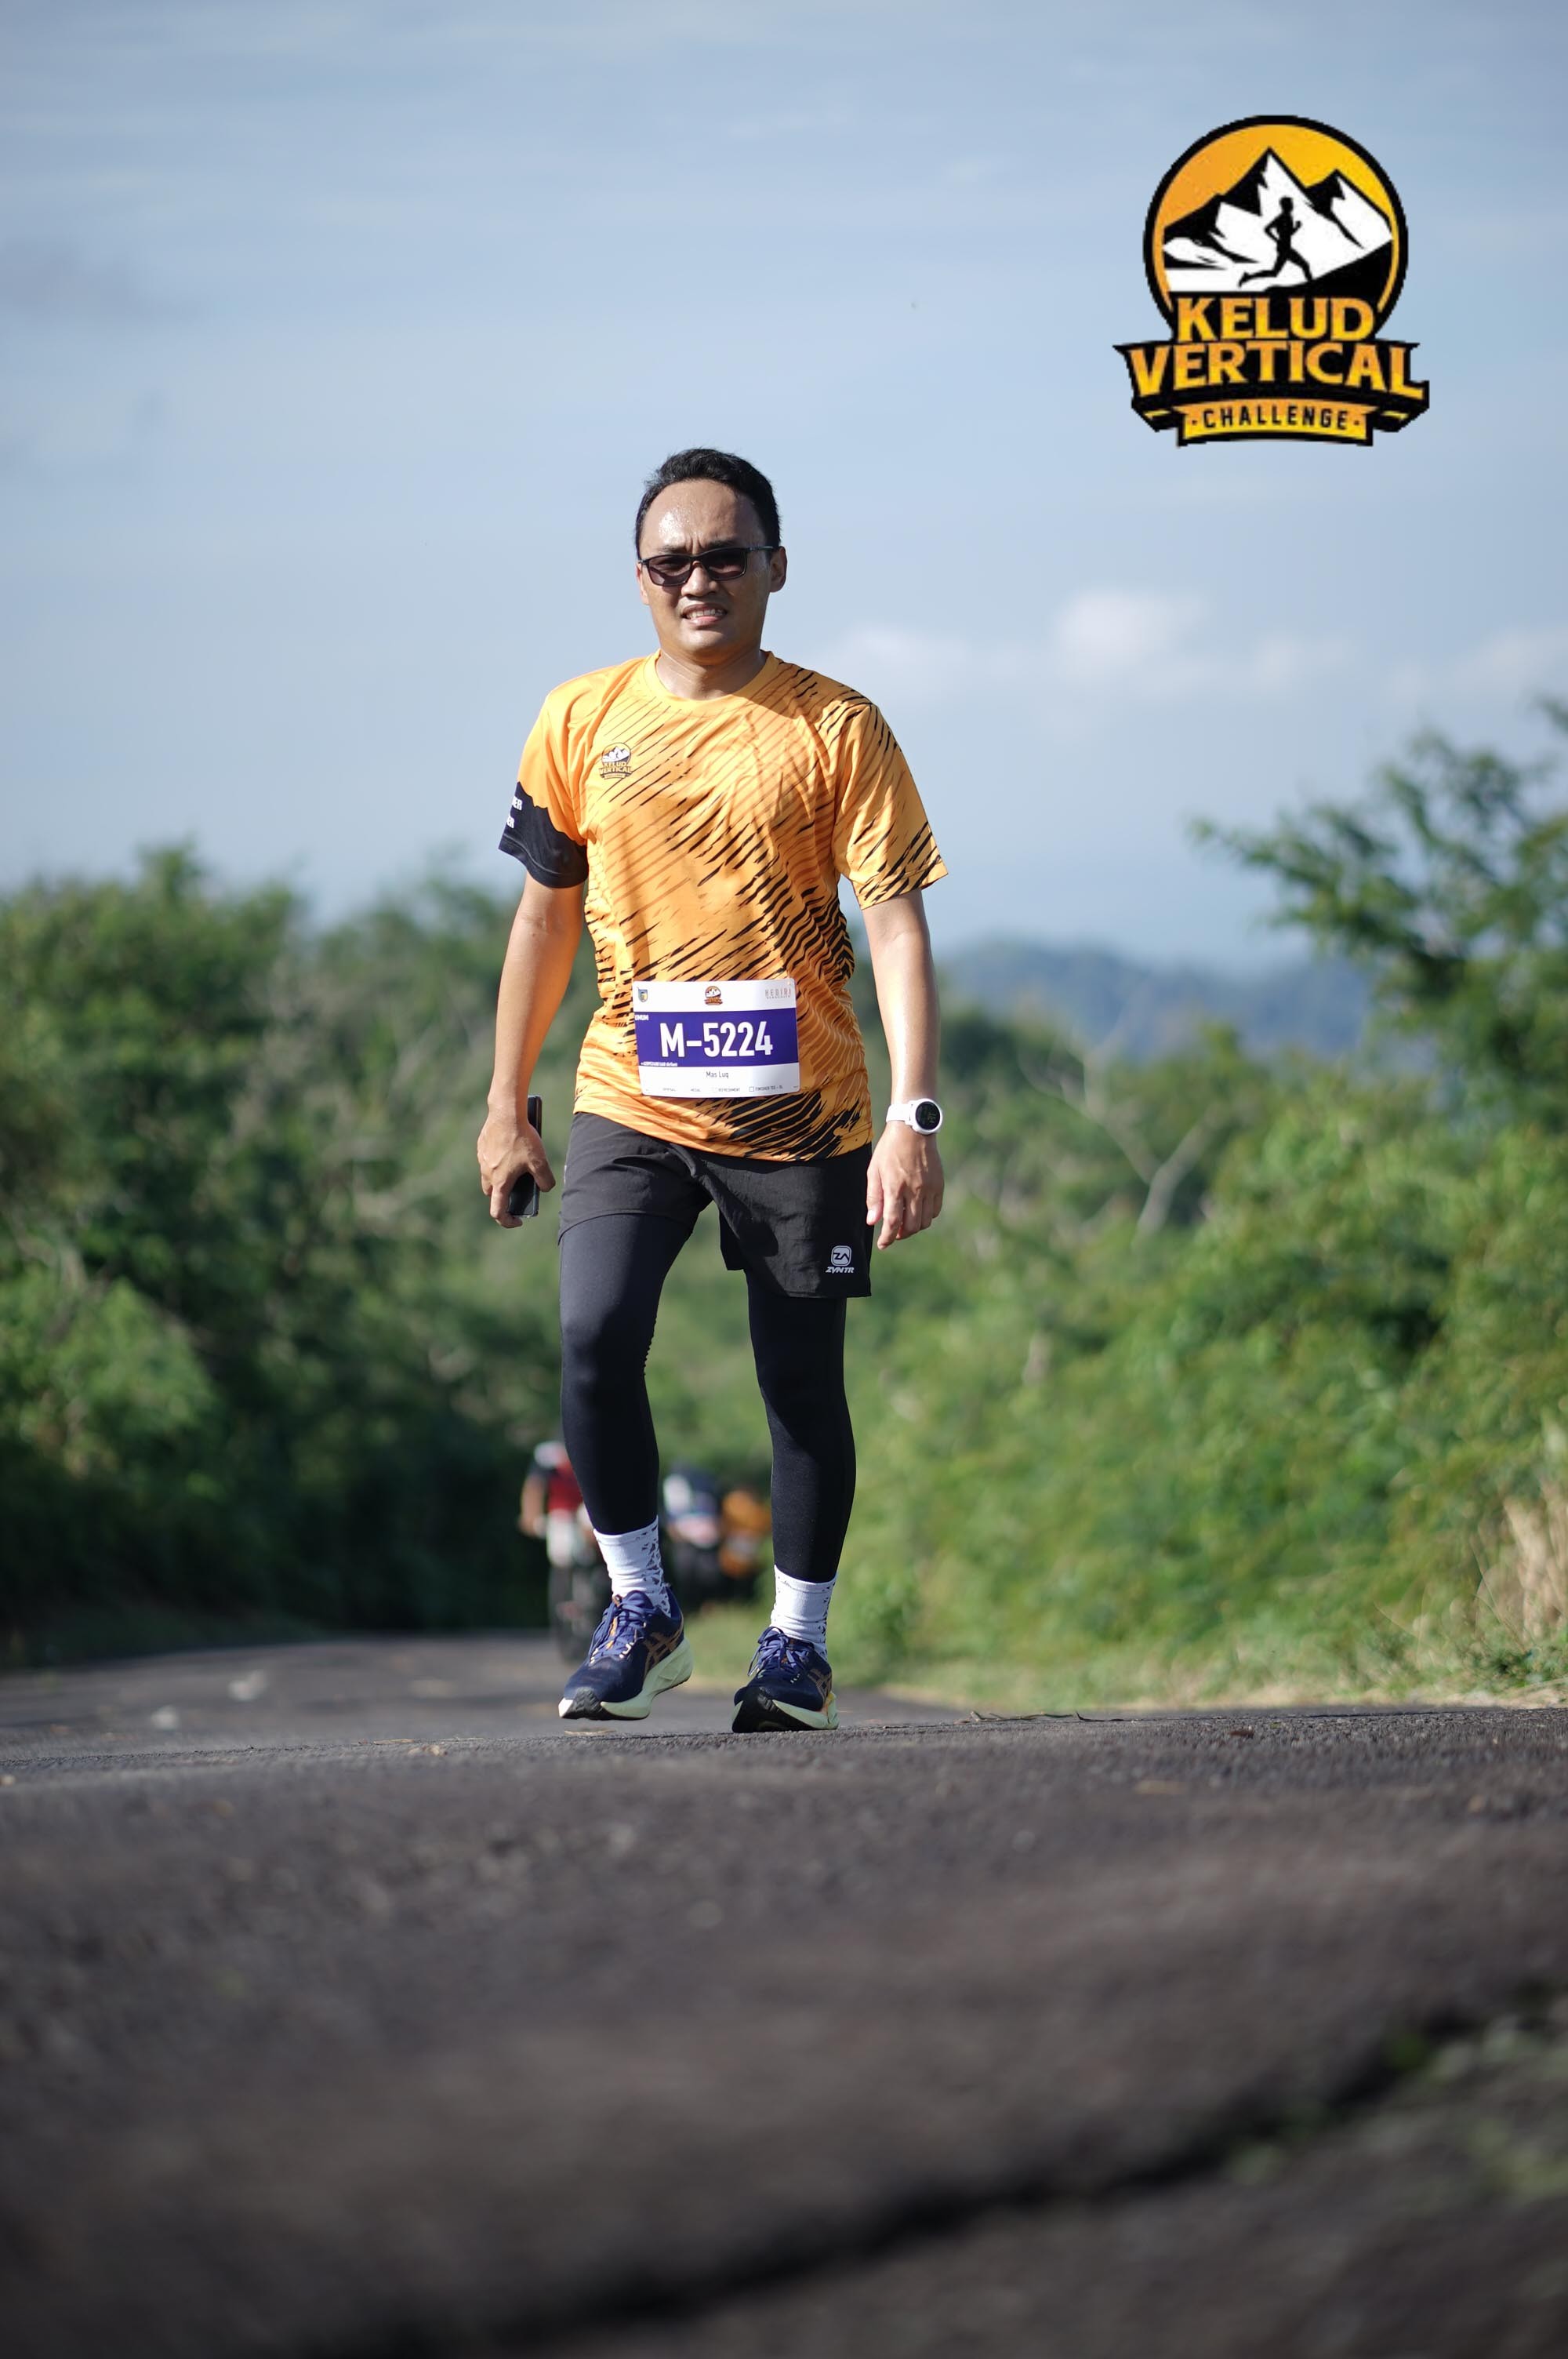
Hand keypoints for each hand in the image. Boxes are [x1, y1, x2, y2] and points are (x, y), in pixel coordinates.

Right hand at [477, 1104, 555, 1227]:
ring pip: (489, 1175)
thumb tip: (545, 1188)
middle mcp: (487, 1173)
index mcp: (500, 1182)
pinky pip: (488, 1159)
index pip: (498, 1212)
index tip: (518, 1220)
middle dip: (504, 1195)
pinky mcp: (481, 1146)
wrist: (506, 1112)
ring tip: (517, 1165)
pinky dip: (498, 1160)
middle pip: (492, 1193)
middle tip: (519, 1187)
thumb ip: (545, 1180)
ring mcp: (482, 1159)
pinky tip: (511, 1148)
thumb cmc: (522, 1138)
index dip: (507, 1221)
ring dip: (501, 1176)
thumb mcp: (540, 1161)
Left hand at [866, 1124, 942, 1250]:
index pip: (892, 1222)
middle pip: (911, 1227)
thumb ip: (873, 1197)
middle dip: (901, 1235)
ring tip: (905, 1222)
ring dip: (914, 1227)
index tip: (882, 1244)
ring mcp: (929, 1188)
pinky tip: (917, 1210)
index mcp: (895, 1187)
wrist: (913, 1129)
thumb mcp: (874, 1170)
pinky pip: (935, 1210)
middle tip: (893, 1233)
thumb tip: (872, 1222)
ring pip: (924, 1221)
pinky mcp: (939, 1185)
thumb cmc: (890, 1149)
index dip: (887, 1238)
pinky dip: (926, 1216)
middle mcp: (914, 1190)